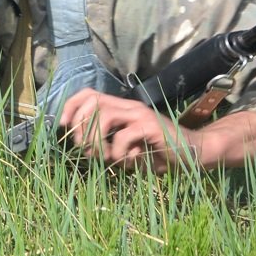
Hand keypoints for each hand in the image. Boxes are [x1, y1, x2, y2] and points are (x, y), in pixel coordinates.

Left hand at [58, 89, 188, 168]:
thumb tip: (83, 146)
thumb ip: (105, 144)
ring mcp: (140, 115)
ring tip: (107, 157)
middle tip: (86, 149)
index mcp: (120, 108)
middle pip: (91, 102)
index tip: (62, 126)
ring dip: (97, 141)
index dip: (70, 107)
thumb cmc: (155, 153)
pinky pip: (124, 137)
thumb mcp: (124, 149)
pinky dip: (120, 153)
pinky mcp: (152, 127)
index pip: (88, 94)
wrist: (193, 154)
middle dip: (80, 127)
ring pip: (104, 117)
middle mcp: (129, 107)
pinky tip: (131, 160)